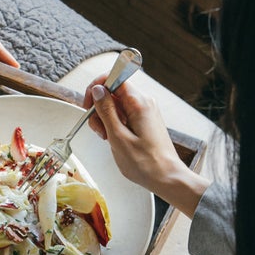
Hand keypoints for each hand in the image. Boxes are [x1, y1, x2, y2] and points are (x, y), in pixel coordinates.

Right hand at [85, 76, 209, 216]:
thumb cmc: (144, 163)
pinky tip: (114, 139)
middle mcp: (144, 102)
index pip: (114, 77)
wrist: (166, 177)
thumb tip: (97, 90)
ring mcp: (145, 111)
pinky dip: (114, 123)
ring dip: (105, 118)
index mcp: (139, 103)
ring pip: (117, 104)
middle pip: (113, 91)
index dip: (97, 87)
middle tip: (98, 130)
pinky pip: (124, 114)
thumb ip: (106, 111)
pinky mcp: (144, 120)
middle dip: (99, 107)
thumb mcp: (118, 137)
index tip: (88, 105)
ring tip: (107, 138)